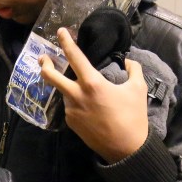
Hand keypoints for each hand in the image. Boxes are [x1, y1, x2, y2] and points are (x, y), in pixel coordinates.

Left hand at [39, 28, 148, 162]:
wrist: (126, 149)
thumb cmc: (133, 116)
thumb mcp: (138, 89)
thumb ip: (133, 69)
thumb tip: (128, 60)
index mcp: (92, 83)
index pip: (74, 57)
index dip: (66, 42)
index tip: (60, 32)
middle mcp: (76, 95)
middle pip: (51, 76)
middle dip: (44, 64)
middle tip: (43, 57)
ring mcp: (71, 110)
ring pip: (63, 92)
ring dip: (67, 86)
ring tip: (81, 88)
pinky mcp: (71, 123)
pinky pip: (70, 106)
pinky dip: (75, 101)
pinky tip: (88, 106)